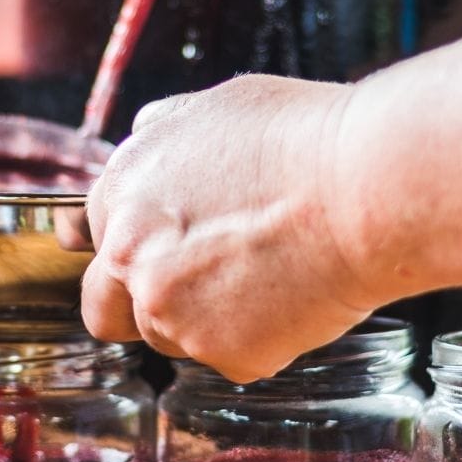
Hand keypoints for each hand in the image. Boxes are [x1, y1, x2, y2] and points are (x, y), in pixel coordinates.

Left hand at [78, 74, 379, 381]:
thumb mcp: (218, 104)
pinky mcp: (225, 354)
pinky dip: (257, 337)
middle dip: (143, 302)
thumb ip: (165, 131)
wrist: (363, 189)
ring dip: (204, 319)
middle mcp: (130, 254)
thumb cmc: (303, 138)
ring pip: (170, 338)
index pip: (98, 238)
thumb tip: (147, 134)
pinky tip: (292, 294)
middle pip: (107, 309)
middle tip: (199, 285)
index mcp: (121, 188)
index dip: (138, 245)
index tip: (169, 248)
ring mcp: (173, 312)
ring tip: (265, 273)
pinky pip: (230, 356)